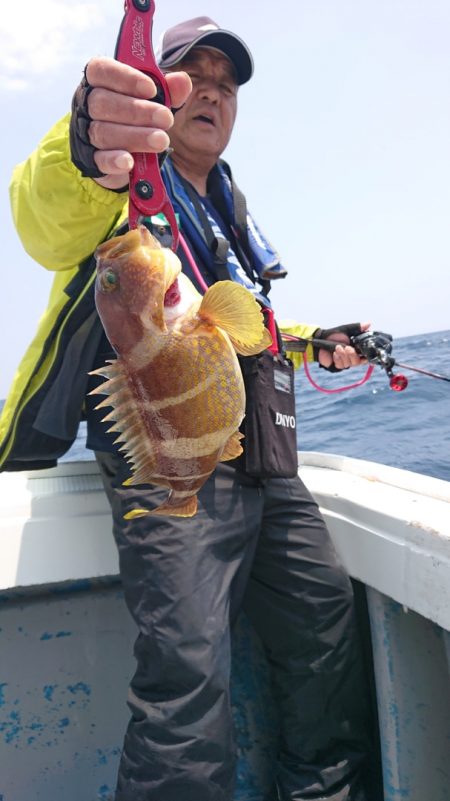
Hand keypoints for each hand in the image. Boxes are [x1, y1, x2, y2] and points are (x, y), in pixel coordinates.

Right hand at [84, 56, 191, 189]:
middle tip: (166, 119)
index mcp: (99, 81)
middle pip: (102, 103)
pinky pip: (99, 159)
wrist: (124, 153)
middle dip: (137, 111)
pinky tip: (129, 162)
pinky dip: (115, 160)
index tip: (151, 89)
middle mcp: (87, 105)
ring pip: (102, 132)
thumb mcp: (154, 100)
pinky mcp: (92, 160)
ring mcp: (86, 133)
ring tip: (161, 141)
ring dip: (134, 136)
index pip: (102, 70)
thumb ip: (167, 90)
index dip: (125, 78)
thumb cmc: (138, 116)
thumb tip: (182, 81)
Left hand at [318, 322, 370, 369]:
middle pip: (358, 362)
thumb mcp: (346, 329)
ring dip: (343, 355)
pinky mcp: (337, 366)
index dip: (366, 356)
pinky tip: (334, 353)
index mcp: (357, 349)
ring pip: (349, 364)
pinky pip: (341, 365)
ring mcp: (345, 362)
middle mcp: (352, 356)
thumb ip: (357, 327)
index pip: (366, 356)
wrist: (320, 340)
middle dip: (353, 355)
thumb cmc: (333, 335)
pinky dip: (338, 359)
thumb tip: (369, 323)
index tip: (364, 354)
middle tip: (347, 348)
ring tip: (337, 347)